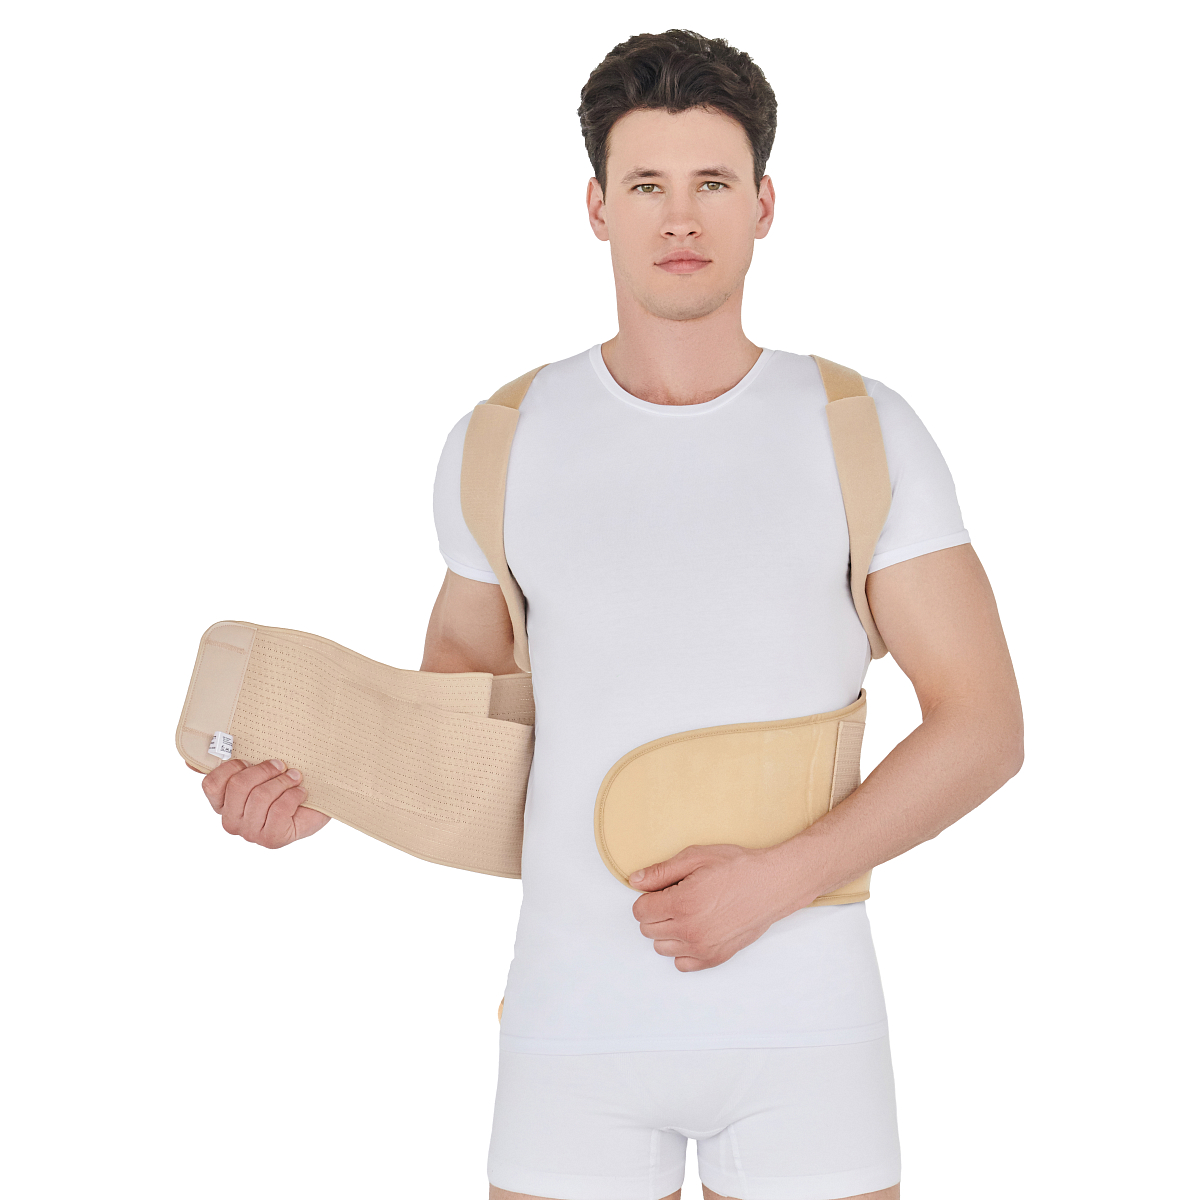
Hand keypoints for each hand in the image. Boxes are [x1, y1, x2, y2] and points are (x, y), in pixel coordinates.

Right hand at [201, 758, 329, 848]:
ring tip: (295, 777)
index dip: (232, 766)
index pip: (212, 784)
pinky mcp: (272, 839)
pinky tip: (300, 793)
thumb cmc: (286, 782)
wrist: (318, 801)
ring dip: (282, 781)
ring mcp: (251, 832)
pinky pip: (278, 810)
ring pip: (260, 797)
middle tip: (280, 765)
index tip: (250, 759)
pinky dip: (293, 795)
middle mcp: (232, 820)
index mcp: (223, 803)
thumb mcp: (258, 768)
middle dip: (263, 770)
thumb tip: (189, 762)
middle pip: (238, 786)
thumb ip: (226, 764)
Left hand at [629, 843, 796, 971]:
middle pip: (648, 930)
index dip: (648, 898)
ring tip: (688, 913)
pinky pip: (682, 963)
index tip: (662, 890)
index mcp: (682, 904)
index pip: (640, 911)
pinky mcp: (716, 957)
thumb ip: (661, 871)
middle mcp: (690, 930)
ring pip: (661, 948)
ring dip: (667, 931)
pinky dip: (683, 949)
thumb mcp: (696, 857)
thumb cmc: (738, 867)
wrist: (773, 884)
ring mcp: (703, 947)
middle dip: (656, 912)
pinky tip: (695, 930)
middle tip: (677, 897)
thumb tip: (635, 881)